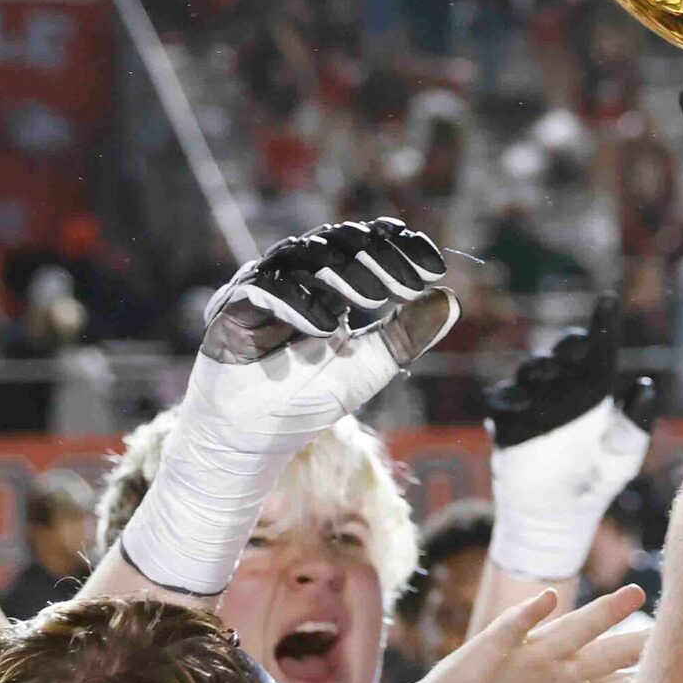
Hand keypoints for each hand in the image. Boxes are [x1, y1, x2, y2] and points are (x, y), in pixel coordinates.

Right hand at [121, 218, 457, 595]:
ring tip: (374, 299)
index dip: (399, 249)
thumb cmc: (307, 401)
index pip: (365, 248)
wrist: (253, 437)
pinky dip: (297, 305)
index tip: (435, 267)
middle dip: (377, 259)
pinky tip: (328, 327)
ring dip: (341, 275)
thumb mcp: (370, 366)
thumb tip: (450, 300)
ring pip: (301, 259)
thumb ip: (406, 334)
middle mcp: (295, 279)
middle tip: (409, 283)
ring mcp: (262, 289)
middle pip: (336, 245)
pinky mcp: (232, 309)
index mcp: (328, 285)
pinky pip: (263, 292)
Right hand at [403, 583, 650, 682]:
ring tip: (634, 595)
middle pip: (609, 652)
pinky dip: (531, 611)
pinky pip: (515, 625)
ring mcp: (529, 655)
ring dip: (603, 612)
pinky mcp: (494, 647)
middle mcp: (558, 671)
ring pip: (574, 628)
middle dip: (641, 642)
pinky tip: (549, 599)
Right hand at [483, 296, 659, 579]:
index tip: (608, 302)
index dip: (602, 323)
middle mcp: (562, 386)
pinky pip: (501, 401)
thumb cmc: (597, 480)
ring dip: (538, 367)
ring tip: (548, 373)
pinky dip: (508, 398)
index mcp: (594, 386)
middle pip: (561, 352)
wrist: (559, 516)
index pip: (599, 348)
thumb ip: (636, 424)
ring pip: (530, 370)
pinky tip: (520, 403)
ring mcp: (531, 401)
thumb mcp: (624, 456)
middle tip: (576, 349)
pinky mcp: (506, 422)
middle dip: (566, 345)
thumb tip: (645, 385)